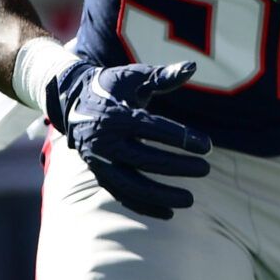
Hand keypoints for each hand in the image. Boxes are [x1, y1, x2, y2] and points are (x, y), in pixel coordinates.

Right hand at [47, 59, 210, 219]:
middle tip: (206, 169)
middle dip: (178, 166)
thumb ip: (163, 76)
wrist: (73, 102)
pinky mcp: (99, 174)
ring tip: (191, 199)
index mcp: (116, 115)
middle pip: (145, 160)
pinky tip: (170, 212)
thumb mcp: (134, 77)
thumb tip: (192, 67)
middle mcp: (105, 141)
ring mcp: (100, 161)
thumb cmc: (111, 87)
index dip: (182, 138)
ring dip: (162, 195)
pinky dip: (145, 206)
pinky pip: (122, 195)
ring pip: (132, 185)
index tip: (207, 146)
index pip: (153, 130)